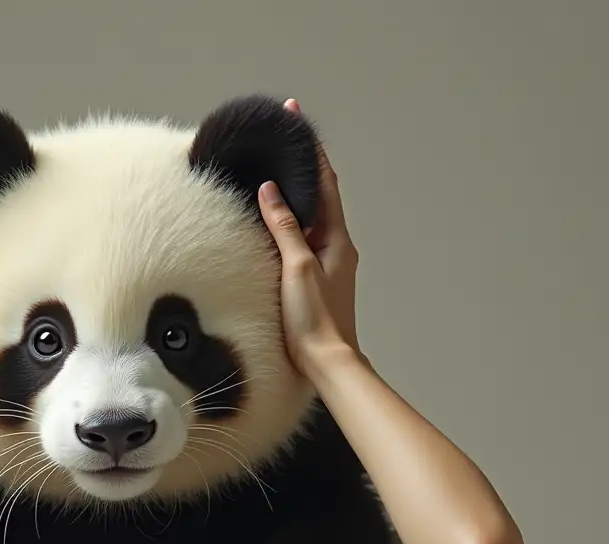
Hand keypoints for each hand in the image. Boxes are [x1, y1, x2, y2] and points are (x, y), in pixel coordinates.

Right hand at [258, 98, 361, 374]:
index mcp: (337, 238)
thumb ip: (284, 227)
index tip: (295, 116)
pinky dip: (290, 219)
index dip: (310, 148)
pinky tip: (275, 218)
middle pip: (319, 193)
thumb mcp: (297, 267)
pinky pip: (303, 237)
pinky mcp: (315, 278)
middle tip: (283, 134)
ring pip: (311, 215)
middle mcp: (336, 245)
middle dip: (301, 163)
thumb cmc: (314, 319)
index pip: (323, 181)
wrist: (326, 363)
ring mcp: (327, 262)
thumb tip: (271, 191)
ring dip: (295, 191)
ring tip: (275, 169)